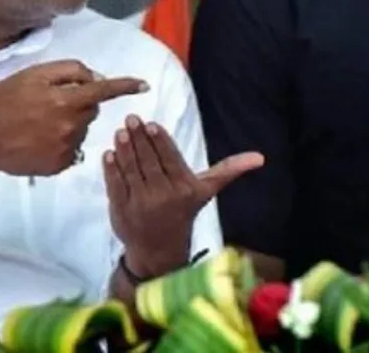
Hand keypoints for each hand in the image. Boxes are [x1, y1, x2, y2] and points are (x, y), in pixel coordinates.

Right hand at [0, 60, 146, 176]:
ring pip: (81, 130)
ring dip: (70, 123)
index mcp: (66, 101)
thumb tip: (95, 79)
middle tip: (51, 102)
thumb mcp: (33, 75)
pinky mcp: (59, 165)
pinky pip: (71, 149)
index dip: (126, 86)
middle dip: (79, 102)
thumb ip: (69, 71)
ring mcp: (66, 149)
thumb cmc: (3, 101)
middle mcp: (71, 127)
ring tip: (38, 123)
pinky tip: (38, 140)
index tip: (144, 85)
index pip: (105, 91)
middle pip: (91, 110)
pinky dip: (61, 142)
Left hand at [103, 115, 263, 277]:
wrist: (160, 250)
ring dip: (125, 150)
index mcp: (184, 189)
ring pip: (132, 171)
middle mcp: (163, 197)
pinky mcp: (121, 210)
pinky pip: (116, 185)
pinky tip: (109, 152)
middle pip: (149, 162)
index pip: (170, 160)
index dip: (159, 141)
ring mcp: (140, 204)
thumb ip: (229, 170)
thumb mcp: (206, 191)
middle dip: (139, 139)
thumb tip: (260, 158)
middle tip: (130, 118)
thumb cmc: (184, 211)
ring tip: (120, 131)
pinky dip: (111, 169)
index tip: (150, 124)